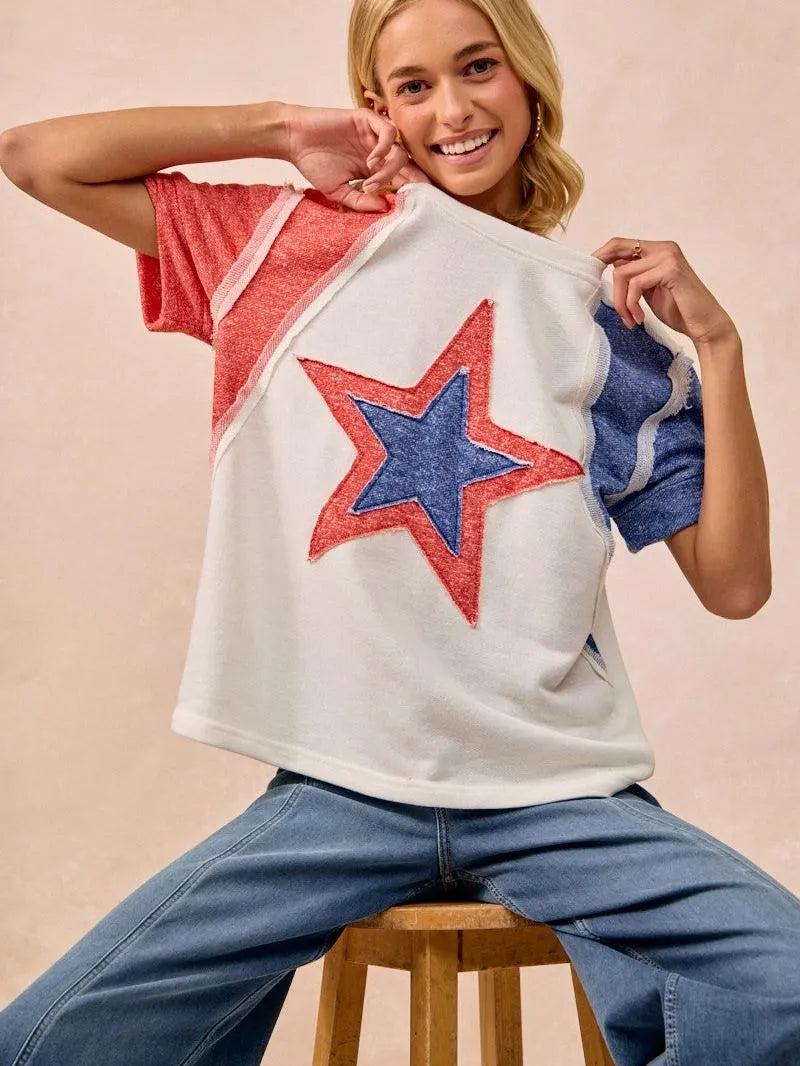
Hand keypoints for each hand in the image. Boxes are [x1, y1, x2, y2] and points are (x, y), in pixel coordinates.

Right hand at [284, 103, 426, 212]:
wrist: (295, 140)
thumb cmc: (314, 165)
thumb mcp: (338, 192)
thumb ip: (360, 201)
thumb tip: (384, 207)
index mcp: (373, 169)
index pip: (400, 179)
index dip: (408, 190)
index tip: (408, 206)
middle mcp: (377, 152)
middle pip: (404, 167)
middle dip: (404, 182)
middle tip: (393, 194)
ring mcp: (373, 136)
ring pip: (399, 150)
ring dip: (390, 168)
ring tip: (371, 180)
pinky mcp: (367, 120)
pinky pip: (388, 131)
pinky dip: (385, 148)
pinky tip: (371, 161)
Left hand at [591, 237, 738, 347]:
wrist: (704, 325)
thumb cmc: (679, 310)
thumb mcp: (649, 290)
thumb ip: (634, 276)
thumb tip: (610, 267)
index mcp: (658, 249)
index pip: (620, 244)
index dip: (599, 256)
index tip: (588, 278)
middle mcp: (664, 247)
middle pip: (617, 251)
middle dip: (604, 277)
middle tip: (605, 300)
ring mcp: (668, 256)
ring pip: (623, 273)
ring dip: (621, 301)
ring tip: (630, 319)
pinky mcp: (671, 270)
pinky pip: (635, 284)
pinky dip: (631, 304)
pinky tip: (639, 318)